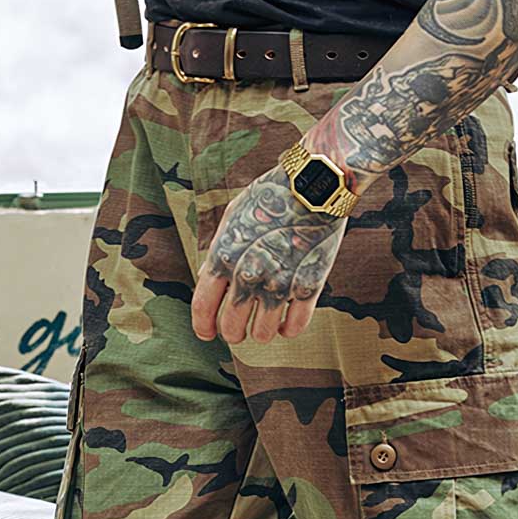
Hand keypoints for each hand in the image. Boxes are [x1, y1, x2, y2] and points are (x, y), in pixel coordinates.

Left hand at [191, 165, 347, 345]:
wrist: (314, 184)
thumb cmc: (271, 196)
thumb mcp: (234, 217)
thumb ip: (221, 250)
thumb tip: (210, 280)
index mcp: (223, 256)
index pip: (203, 307)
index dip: (203, 327)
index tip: (207, 334)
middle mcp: (248, 274)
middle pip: (232, 327)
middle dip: (233, 333)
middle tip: (238, 331)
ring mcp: (279, 283)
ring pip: (263, 334)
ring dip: (261, 333)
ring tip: (263, 325)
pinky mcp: (309, 287)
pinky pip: (295, 327)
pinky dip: (288, 329)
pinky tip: (285, 323)